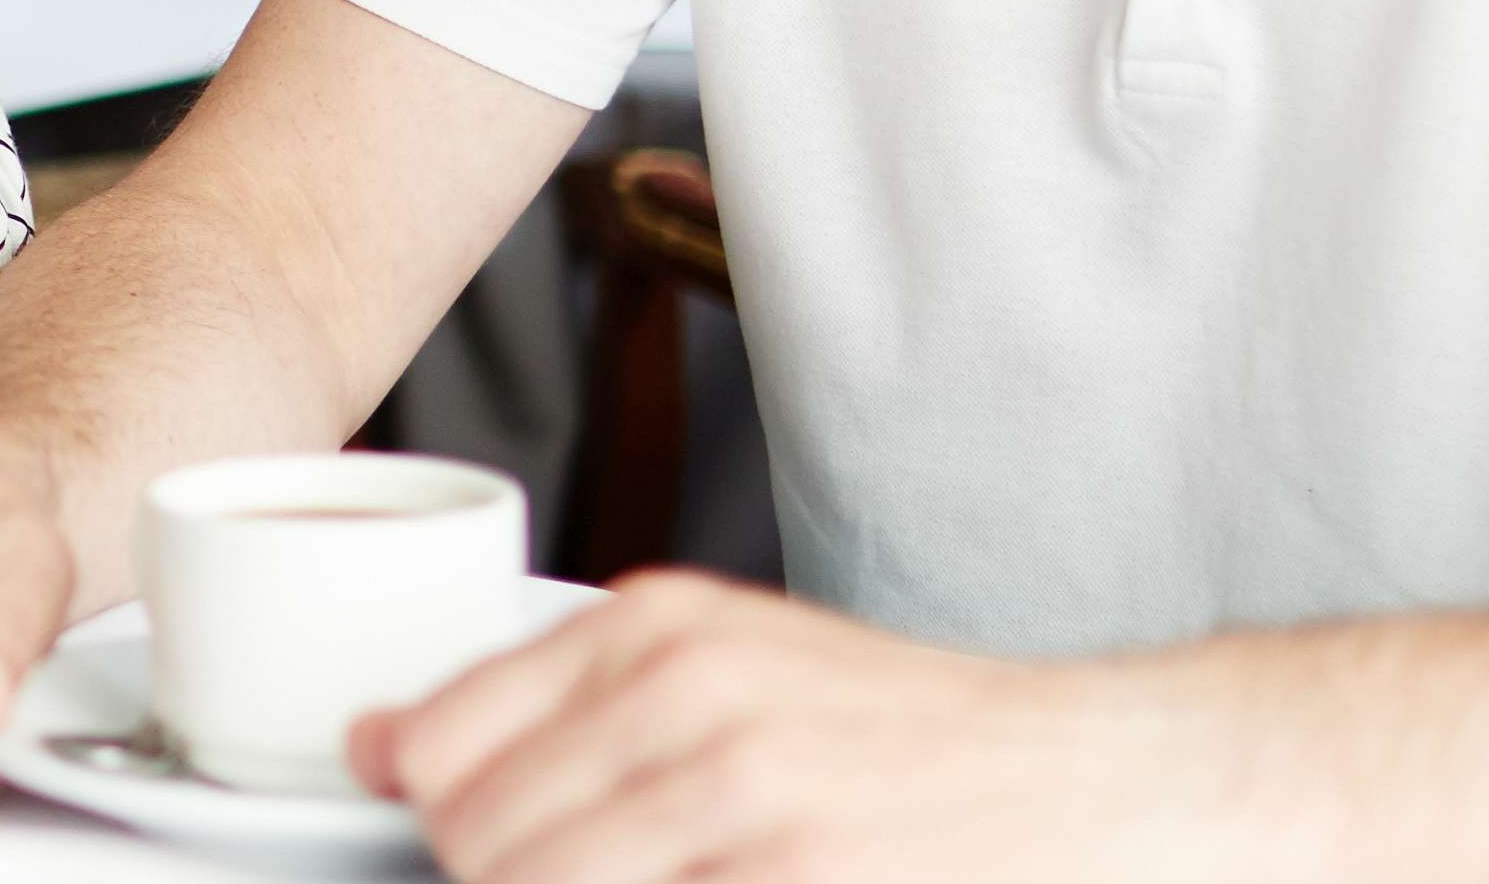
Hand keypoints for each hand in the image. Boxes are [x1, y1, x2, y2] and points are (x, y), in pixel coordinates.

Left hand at [367, 572, 1293, 882]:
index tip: (476, 846)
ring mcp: (749, 801)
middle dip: (507, 882)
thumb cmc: (910, 738)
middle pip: (480, 848)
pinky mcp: (802, 880)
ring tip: (680, 877)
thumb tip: (385, 751)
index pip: (437, 750)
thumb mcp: (733, 666)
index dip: (439, 824)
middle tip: (627, 867)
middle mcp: (688, 700)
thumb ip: (560, 702)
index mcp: (654, 630)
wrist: (1103, 778)